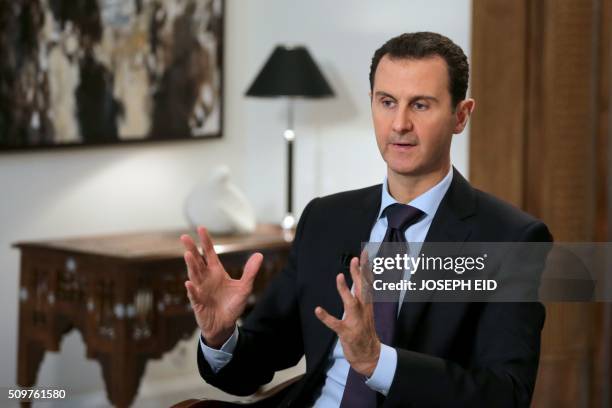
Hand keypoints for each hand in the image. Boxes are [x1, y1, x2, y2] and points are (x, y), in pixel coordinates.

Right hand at [181, 226, 262, 348]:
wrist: (225, 325)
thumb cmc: (232, 305)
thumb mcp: (245, 287)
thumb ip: (250, 272)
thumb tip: (259, 254)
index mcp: (216, 272)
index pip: (208, 253)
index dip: (205, 241)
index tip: (201, 228)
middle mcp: (206, 278)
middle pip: (197, 261)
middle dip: (191, 249)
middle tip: (184, 237)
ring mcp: (200, 289)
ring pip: (194, 274)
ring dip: (191, 265)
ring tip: (187, 254)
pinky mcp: (198, 303)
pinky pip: (194, 295)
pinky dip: (191, 289)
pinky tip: (189, 283)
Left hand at [315, 253, 380, 376]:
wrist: (369, 355)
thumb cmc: (365, 332)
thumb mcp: (367, 312)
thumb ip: (363, 296)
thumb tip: (360, 280)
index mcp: (367, 305)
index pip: (368, 283)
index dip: (366, 268)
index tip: (365, 254)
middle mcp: (363, 311)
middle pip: (362, 289)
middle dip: (359, 274)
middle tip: (355, 259)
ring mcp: (355, 322)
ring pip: (351, 303)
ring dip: (344, 290)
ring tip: (339, 277)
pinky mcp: (346, 332)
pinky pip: (335, 324)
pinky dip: (326, 317)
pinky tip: (318, 310)